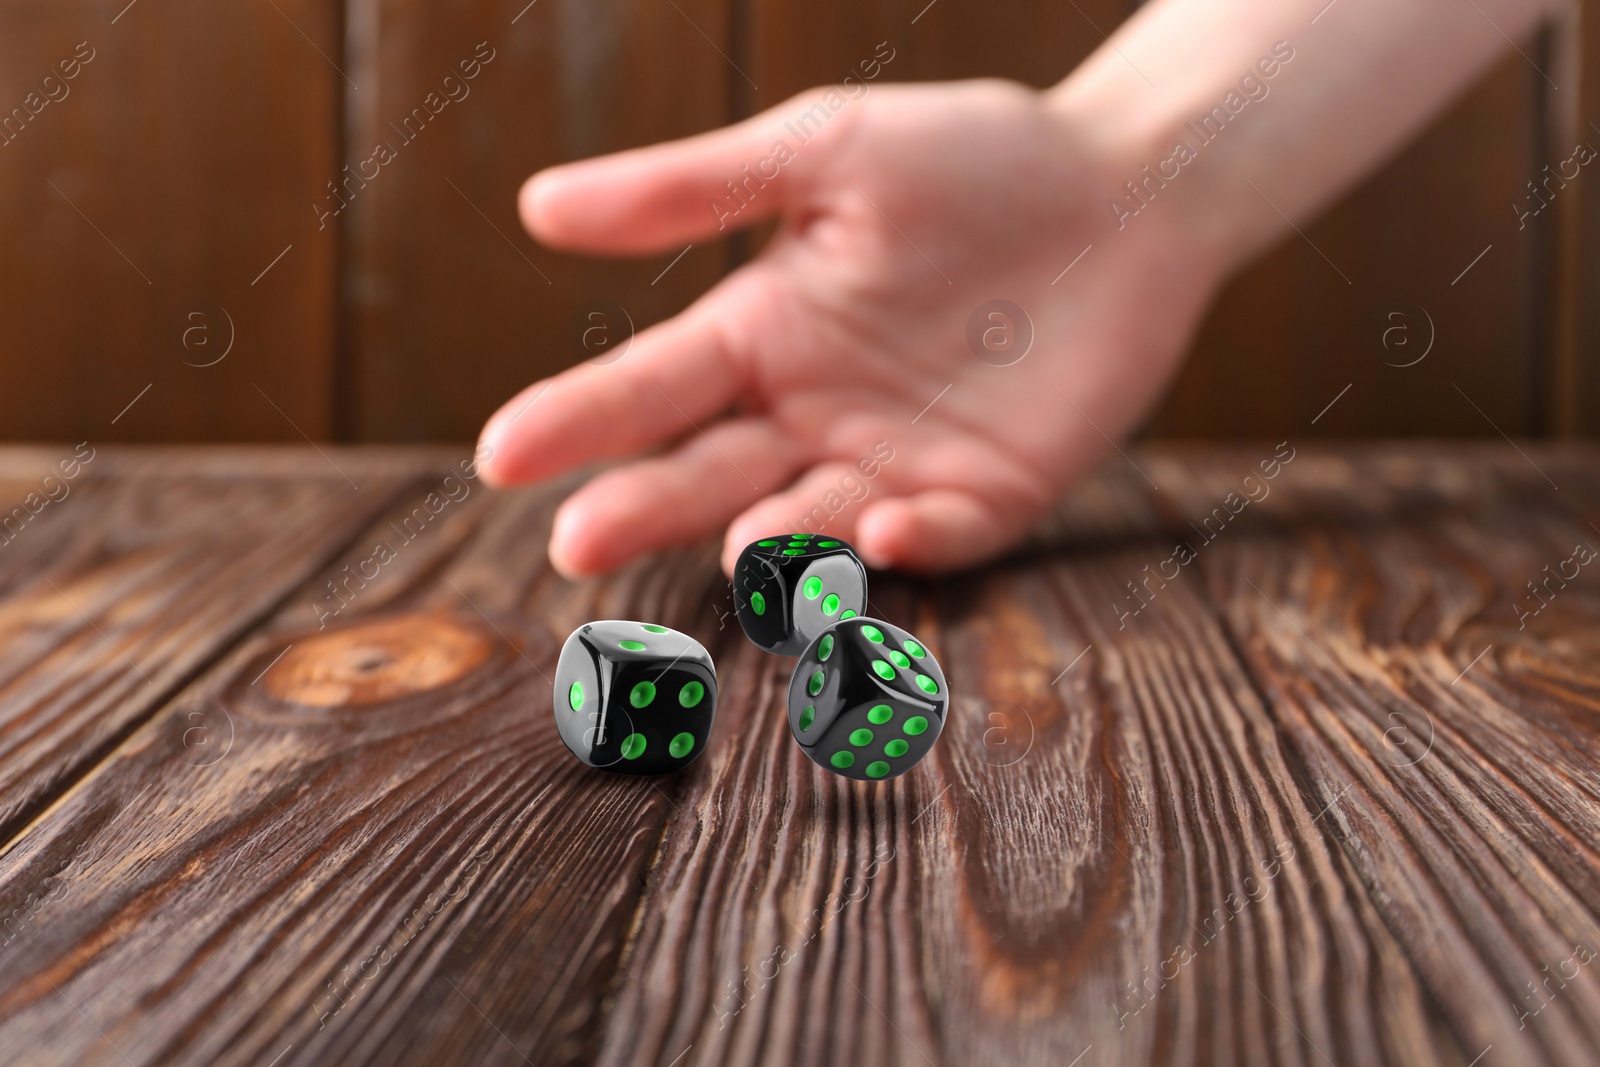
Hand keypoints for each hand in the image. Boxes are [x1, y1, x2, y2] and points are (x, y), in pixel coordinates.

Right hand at [477, 78, 1224, 576]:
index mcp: (762, 334)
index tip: (502, 454)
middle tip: (578, 543)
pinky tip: (883, 529)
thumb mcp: (823, 151)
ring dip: (775, 545)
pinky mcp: (989, 493)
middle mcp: (813, 415)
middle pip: (712, 473)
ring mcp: (897, 462)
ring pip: (814, 522)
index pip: (648, 386)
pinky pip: (940, 533)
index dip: (577, 419)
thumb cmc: (968, 158)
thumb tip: (537, 206)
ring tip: (735, 551)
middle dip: (647, 508)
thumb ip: (692, 190)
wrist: (1123, 187)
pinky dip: (912, 542)